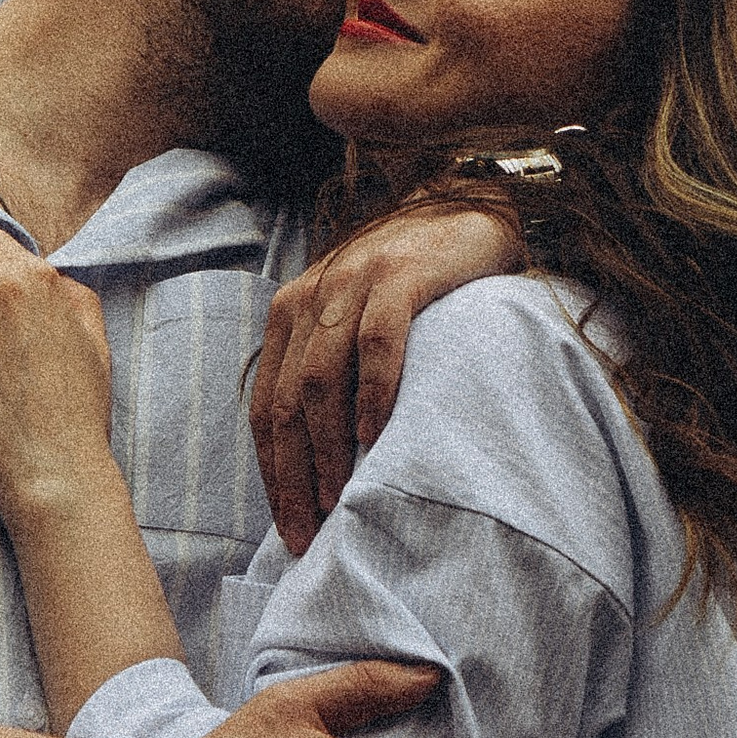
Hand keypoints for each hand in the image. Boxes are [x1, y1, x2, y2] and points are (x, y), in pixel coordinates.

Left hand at [252, 211, 515, 553]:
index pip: (267, 406)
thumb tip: (321, 464)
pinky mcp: (399, 274)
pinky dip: (372, 392)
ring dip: (327, 446)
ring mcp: (353, 282)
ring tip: (339, 496)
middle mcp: (312, 295)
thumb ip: (330, 369)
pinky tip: (376, 434)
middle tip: (310, 530)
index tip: (289, 529)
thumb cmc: (414, 281)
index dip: (273, 473)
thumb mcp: (355, 319)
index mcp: (291, 313)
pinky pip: (376, 341)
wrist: (469, 207)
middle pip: (288, 402)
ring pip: (322, 378)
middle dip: (294, 474)